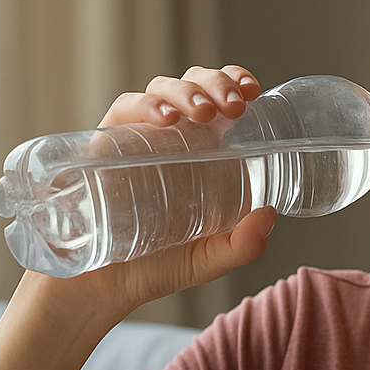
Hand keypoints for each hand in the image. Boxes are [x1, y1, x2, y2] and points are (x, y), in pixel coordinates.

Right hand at [21, 66, 276, 322]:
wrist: (100, 287)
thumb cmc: (155, 267)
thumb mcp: (209, 259)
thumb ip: (243, 245)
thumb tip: (269, 214)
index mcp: (204, 152)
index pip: (222, 101)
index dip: (236, 82)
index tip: (254, 90)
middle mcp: (173, 138)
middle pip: (196, 85)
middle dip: (217, 82)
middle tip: (235, 106)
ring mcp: (139, 137)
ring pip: (163, 88)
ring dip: (186, 90)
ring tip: (203, 111)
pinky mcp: (106, 143)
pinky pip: (124, 108)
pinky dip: (146, 105)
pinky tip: (164, 119)